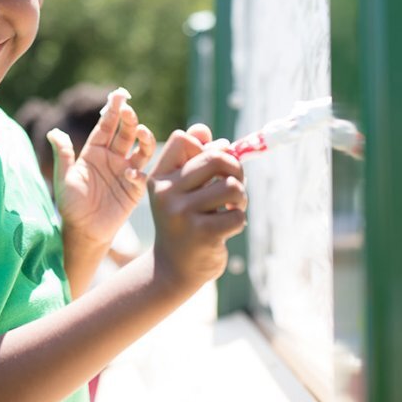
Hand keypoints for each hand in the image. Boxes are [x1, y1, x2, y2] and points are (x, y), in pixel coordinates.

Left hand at [49, 88, 155, 247]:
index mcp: (94, 151)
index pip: (106, 126)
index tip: (119, 95)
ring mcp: (125, 172)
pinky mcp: (135, 189)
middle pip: (125, 133)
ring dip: (144, 139)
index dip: (112, 110)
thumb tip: (53, 131)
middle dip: (129, 119)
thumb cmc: (71, 204)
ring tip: (141, 132)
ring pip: (141, 149)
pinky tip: (130, 173)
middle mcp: (112, 158)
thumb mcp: (64, 178)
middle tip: (128, 110)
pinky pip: (142, 175)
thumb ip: (63, 154)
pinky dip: (139, 171)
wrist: (83, 231)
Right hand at [148, 123, 247, 293]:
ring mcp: (183, 214)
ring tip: (232, 208)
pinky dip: (238, 220)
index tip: (214, 166)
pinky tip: (226, 228)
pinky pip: (237, 215)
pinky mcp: (202, 234)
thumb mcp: (182, 189)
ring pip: (232, 186)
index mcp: (160, 177)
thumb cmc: (184, 221)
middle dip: (235, 167)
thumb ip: (194, 159)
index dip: (207, 147)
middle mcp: (167, 193)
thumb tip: (210, 133)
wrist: (174, 268)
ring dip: (241, 197)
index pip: (184, 139)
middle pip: (215, 157)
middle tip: (235, 184)